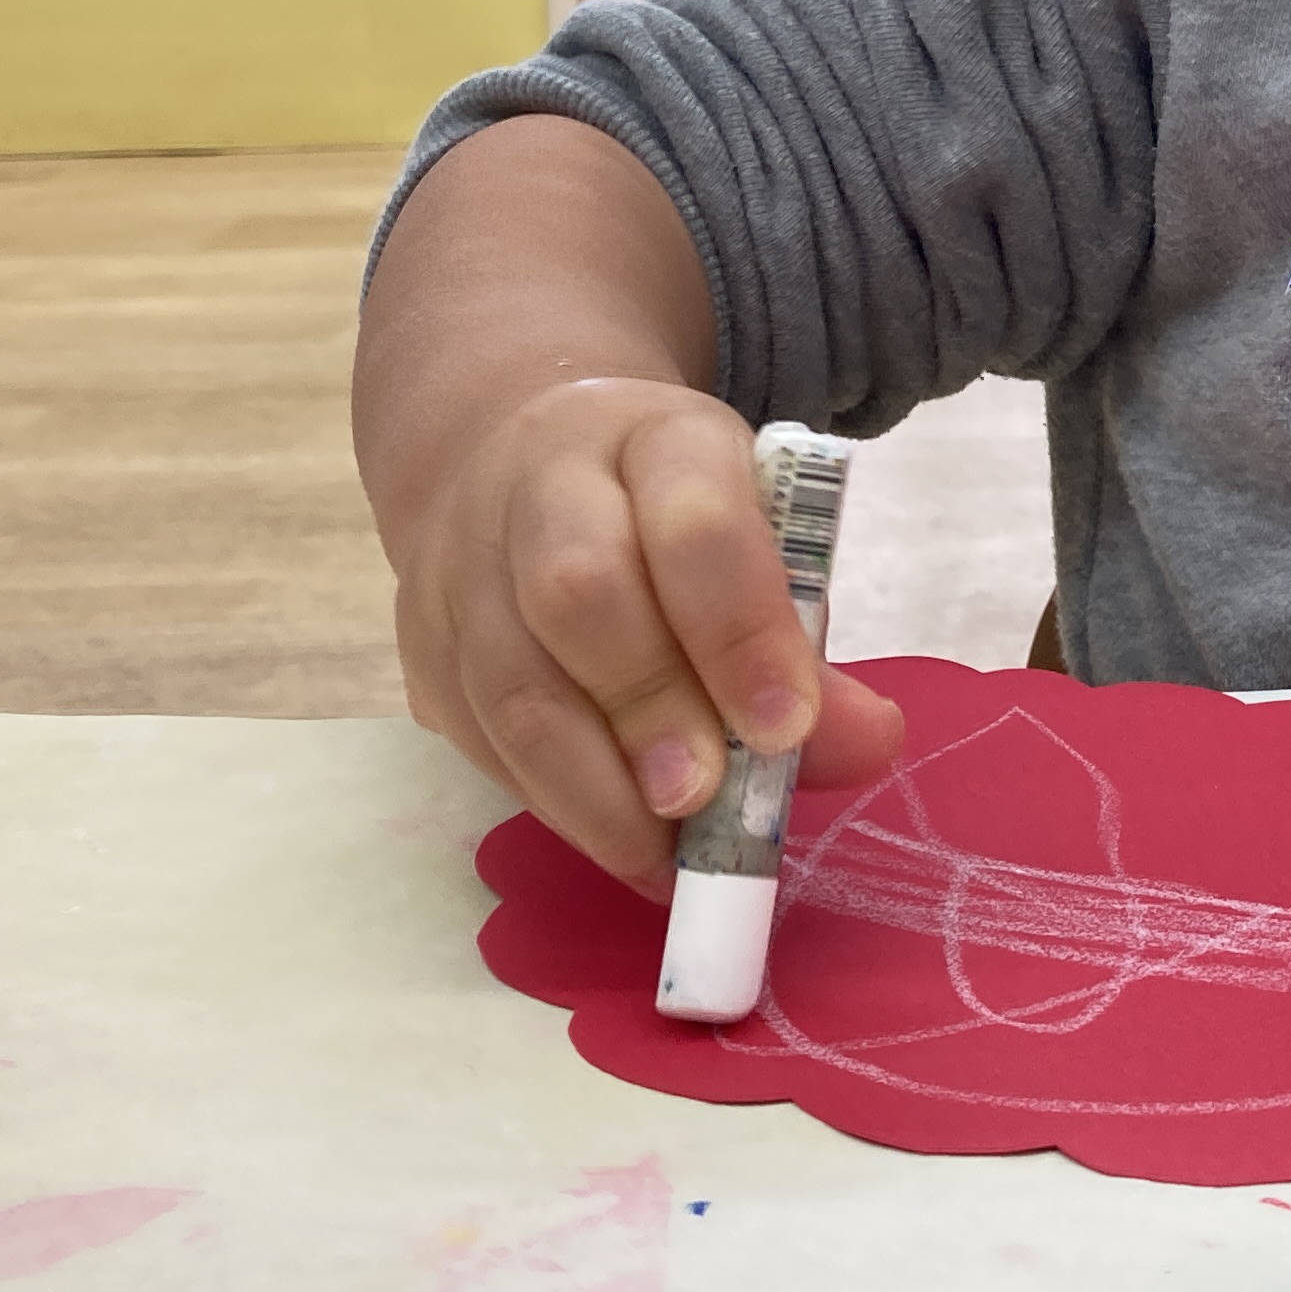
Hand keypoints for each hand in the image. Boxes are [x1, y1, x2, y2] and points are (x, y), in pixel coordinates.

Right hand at [387, 375, 903, 898]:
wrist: (523, 464)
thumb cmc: (670, 522)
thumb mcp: (753, 541)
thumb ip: (806, 648)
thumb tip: (871, 744)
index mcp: (656, 438)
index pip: (696, 520)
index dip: (741, 629)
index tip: (786, 729)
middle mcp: (542, 484)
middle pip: (577, 590)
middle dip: (648, 709)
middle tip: (702, 800)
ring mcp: (463, 563)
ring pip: (509, 681)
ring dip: (590, 788)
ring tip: (659, 853)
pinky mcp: (419, 642)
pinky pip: (476, 737)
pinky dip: (548, 802)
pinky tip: (611, 838)